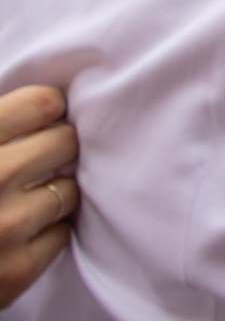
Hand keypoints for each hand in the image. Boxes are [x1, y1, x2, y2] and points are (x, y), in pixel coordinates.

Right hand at [0, 87, 78, 306]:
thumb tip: (40, 104)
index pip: (41, 104)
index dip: (45, 109)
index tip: (43, 116)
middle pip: (64, 142)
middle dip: (53, 148)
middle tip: (36, 157)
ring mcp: (6, 226)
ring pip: (68, 189)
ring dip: (51, 192)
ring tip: (21, 198)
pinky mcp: (17, 269)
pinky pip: (61, 233)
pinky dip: (44, 232)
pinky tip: (17, 232)